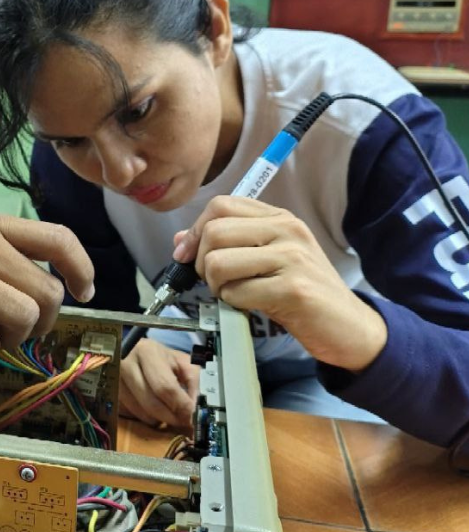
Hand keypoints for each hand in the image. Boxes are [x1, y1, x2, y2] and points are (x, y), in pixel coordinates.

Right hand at [119, 338, 198, 427]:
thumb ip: (194, 381)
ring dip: (159, 419)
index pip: (165, 386)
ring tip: (168, 412)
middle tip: (182, 420)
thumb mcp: (180, 361)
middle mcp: (127, 365)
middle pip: (151, 403)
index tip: (191, 414)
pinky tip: (153, 409)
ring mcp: (115, 380)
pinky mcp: (111, 392)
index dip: (180, 404)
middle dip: (171, 417)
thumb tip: (195, 408)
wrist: (132, 349)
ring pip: (140, 412)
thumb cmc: (158, 356)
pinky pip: (131, 414)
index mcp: (147, 353)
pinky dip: (145, 417)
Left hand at [172, 196, 387, 371]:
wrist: (350, 327)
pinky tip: (252, 307)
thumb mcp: (265, 260)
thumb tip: (181, 240)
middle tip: (217, 282)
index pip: (220, 205)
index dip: (195, 231)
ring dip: (216, 286)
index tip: (187, 255)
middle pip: (214, 232)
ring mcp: (292, 258)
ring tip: (236, 295)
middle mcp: (287, 231)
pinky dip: (233, 305)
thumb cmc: (301, 292)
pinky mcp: (294, 290)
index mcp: (279, 218)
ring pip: (218, 263)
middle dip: (201, 263)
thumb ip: (227, 244)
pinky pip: (236, 293)